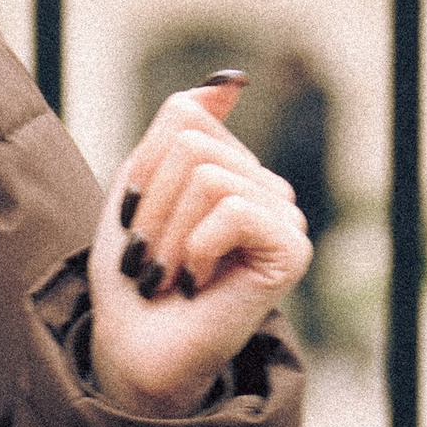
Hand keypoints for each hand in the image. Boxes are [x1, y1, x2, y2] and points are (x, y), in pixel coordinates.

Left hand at [86, 75, 310, 419]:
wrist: (134, 348)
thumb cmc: (134, 274)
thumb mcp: (140, 185)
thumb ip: (178, 128)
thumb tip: (233, 79)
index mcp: (232, 167)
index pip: (186, 116)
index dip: (144, 168)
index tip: (137, 222)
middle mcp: (266, 186)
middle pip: (193, 144)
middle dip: (152, 205)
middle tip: (152, 259)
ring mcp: (284, 215)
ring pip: (207, 175)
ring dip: (168, 235)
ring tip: (171, 275)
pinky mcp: (292, 248)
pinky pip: (232, 208)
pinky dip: (197, 248)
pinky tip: (200, 283)